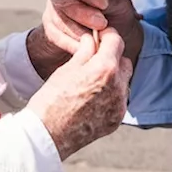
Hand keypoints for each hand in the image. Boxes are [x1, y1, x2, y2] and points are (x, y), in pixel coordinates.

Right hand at [26, 28, 132, 159]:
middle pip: (124, 62)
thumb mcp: (67, 69)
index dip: (107, 36)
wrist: (47, 135)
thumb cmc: (51, 100)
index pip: (116, 41)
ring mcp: (119, 106)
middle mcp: (118, 87)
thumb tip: (92, 40)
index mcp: (105, 69)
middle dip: (112, 58)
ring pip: (123, 82)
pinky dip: (110, 96)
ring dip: (113, 78)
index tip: (99, 37)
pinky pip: (119, 101)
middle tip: (93, 60)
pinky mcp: (116, 120)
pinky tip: (91, 99)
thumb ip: (85, 51)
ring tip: (90, 82)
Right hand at [44, 0, 143, 65]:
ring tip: (95, 40)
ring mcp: (54, 9)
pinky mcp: (51, 27)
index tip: (104, 4)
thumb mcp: (119, 2)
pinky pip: (55, 35)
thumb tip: (102, 0)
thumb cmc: (115, 13)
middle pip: (64, 0)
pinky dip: (70, 43)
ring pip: (57, 19)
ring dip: (77, 31)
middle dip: (82, 14)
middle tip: (102, 24)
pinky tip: (84, 48)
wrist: (109, 33)